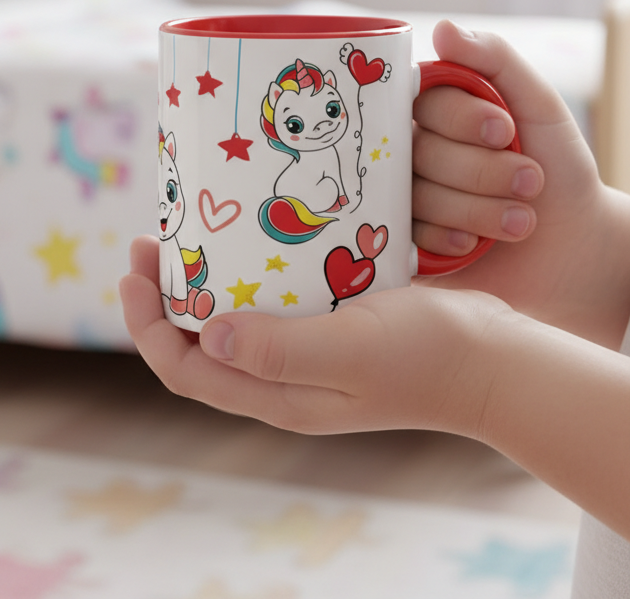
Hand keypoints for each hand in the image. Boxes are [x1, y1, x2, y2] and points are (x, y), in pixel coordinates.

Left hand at [120, 236, 510, 437]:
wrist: (494, 359)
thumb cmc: (427, 353)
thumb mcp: (352, 349)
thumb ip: (279, 349)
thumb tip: (206, 336)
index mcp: (276, 396)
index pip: (185, 369)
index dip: (147, 325)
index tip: (135, 269)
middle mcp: (280, 382)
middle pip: (195, 346)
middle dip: (161, 297)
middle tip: (152, 238)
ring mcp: (302, 358)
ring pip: (226, 325)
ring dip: (197, 285)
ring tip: (187, 234)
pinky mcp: (325, 330)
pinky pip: (263, 307)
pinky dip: (239, 278)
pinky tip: (246, 241)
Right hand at [413, 21, 629, 346]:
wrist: (576, 246)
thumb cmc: (558, 169)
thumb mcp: (538, 104)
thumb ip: (495, 60)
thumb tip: (443, 28)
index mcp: (434, 112)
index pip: (420, 101)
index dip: (460, 118)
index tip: (505, 131)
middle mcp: (409, 151)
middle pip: (417, 151)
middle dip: (482, 171)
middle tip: (532, 183)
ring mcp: (402, 196)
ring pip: (414, 194)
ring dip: (478, 210)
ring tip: (523, 221)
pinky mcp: (401, 240)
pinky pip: (404, 235)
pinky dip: (446, 239)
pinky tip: (475, 246)